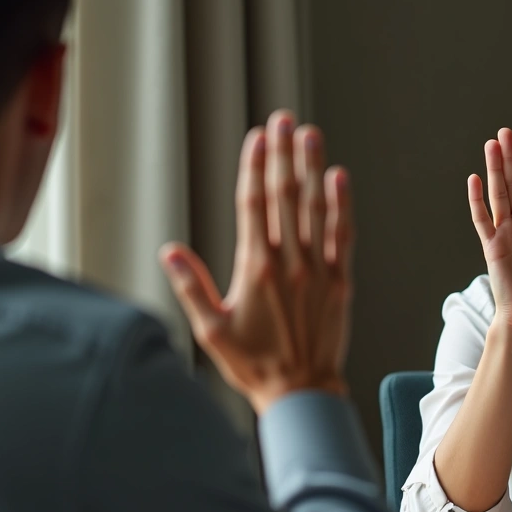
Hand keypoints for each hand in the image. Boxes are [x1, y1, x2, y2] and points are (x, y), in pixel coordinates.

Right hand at [160, 110, 352, 412]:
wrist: (303, 393)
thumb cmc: (254, 365)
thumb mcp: (211, 331)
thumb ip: (191, 288)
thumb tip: (169, 252)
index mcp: (255, 269)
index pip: (253, 205)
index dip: (254, 167)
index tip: (256, 137)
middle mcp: (288, 262)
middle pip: (284, 196)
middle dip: (282, 154)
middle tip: (283, 119)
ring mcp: (317, 269)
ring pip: (315, 208)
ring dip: (312, 168)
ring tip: (310, 135)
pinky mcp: (339, 281)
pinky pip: (342, 235)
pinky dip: (342, 206)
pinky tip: (340, 178)